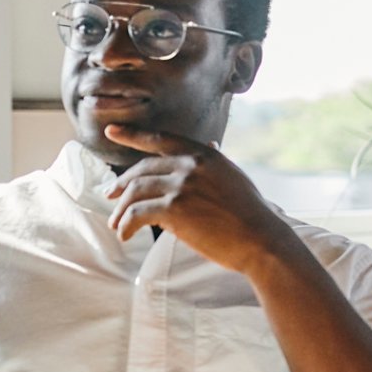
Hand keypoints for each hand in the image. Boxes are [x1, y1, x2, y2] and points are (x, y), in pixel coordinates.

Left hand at [102, 125, 296, 272]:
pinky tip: (125, 235)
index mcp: (204, 155)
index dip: (133, 135)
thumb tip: (210, 145)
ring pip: (135, 192)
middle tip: (110, 194)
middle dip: (121, 183)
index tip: (112, 131)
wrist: (261, 240)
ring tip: (117, 224)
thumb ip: (215, 162)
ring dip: (120, 209)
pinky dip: (126, 225)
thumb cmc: (251, 214)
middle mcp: (191, 165)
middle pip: (142, 168)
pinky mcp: (174, 209)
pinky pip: (137, 213)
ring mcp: (182, 186)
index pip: (160, 139)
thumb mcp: (234, 176)